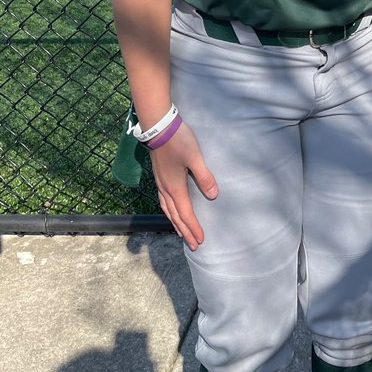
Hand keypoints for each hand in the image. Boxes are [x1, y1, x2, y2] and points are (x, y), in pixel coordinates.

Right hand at [149, 121, 217, 250]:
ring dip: (176, 222)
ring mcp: (160, 183)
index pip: (186, 213)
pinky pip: (164, 201)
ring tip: (181, 233)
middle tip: (193, 245)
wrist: (158, 126)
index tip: (200, 241)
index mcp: (175, 187)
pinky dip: (169, 211)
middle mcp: (166, 189)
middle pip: (175, 216)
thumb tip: (213, 196)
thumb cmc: (178, 140)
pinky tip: (170, 209)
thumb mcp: (195, 157)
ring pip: (168, 209)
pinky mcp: (159, 176)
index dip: (193, 228)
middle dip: (185, 231)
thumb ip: (204, 176)